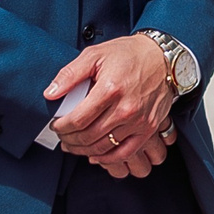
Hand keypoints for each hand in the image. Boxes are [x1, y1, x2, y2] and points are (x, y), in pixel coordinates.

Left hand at [44, 35, 176, 176]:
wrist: (163, 57)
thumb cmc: (129, 54)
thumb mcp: (95, 54)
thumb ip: (70, 74)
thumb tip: (50, 93)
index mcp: (110, 89)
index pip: (78, 120)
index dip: (61, 127)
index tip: (56, 125)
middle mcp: (126, 108)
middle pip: (88, 137)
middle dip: (69, 140)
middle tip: (62, 136)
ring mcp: (139, 121)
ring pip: (104, 147)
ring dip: (83, 150)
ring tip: (74, 145)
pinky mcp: (149, 128)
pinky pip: (125, 153)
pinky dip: (107, 158)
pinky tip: (96, 154)